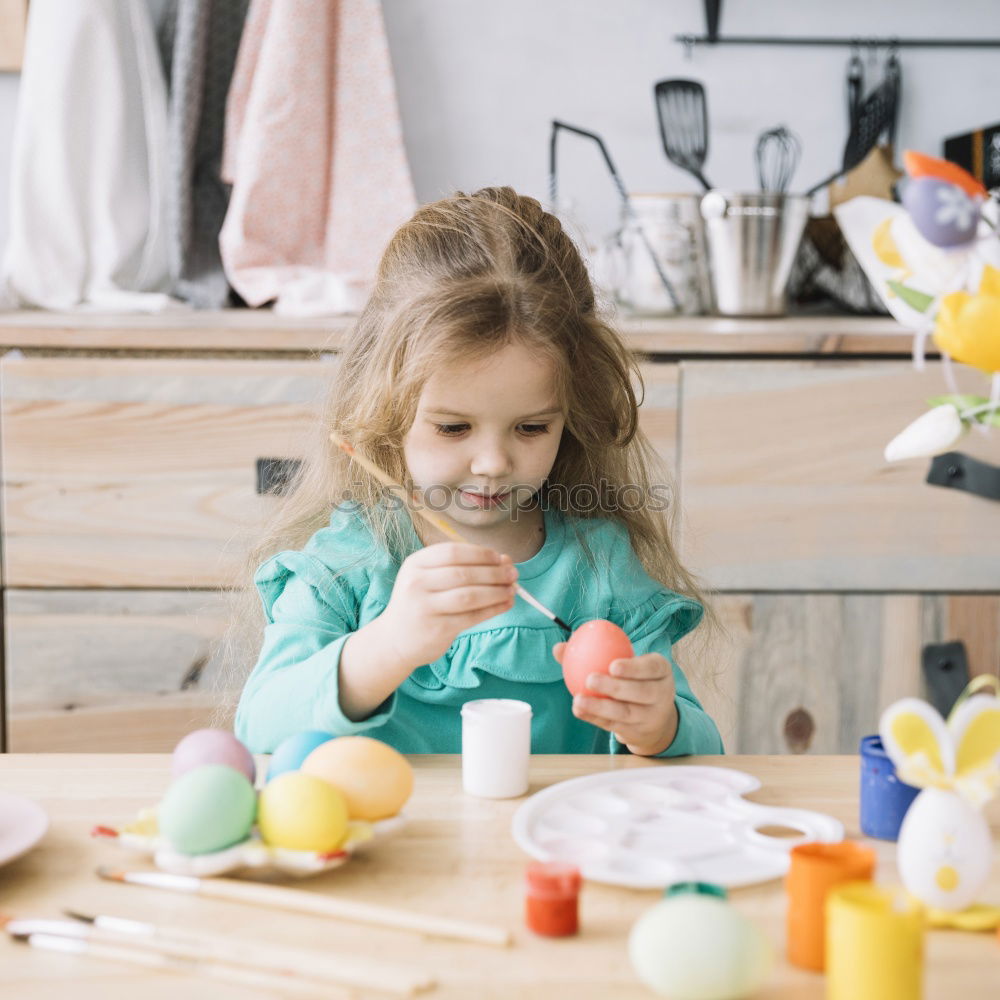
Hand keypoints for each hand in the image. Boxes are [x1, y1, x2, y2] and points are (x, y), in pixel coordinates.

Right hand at [378, 543, 516, 668]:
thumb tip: (503, 560)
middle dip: (494, 572)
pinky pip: (472, 616)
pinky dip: (494, 609)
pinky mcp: (438, 629)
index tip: (500, 557)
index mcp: (415, 564)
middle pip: (464, 573)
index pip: (453, 552)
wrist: (395, 640)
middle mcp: (417, 583)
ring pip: (471, 595)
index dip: (481, 554)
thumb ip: (460, 567)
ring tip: (513, 589)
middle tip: (513, 573)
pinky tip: (506, 604)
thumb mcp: (427, 578)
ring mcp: (426, 607)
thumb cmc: (418, 603)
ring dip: (497, 591)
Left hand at [553, 643, 678, 755]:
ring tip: (578, 699)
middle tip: (590, 679)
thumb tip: (559, 648)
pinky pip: (615, 725)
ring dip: (600, 707)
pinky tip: (579, 710)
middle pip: (641, 692)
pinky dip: (595, 718)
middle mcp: (661, 694)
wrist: (653, 717)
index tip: (612, 665)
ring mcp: (651, 716)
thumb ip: (595, 652)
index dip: (634, 667)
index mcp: (661, 671)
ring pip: (626, 713)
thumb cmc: (632, 679)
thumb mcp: (625, 664)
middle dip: (615, 687)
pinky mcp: (637, 732)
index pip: (653, 667)